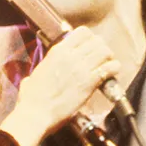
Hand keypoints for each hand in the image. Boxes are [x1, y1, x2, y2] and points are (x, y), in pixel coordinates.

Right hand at [0, 27, 120, 145]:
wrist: (35, 112)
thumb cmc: (31, 98)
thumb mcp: (34, 75)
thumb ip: (43, 71)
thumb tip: (37, 76)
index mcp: (58, 51)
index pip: (83, 32)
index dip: (91, 39)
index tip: (91, 48)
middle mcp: (71, 55)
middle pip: (97, 41)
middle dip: (102, 49)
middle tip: (102, 59)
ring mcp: (81, 68)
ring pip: (105, 52)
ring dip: (109, 58)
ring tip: (108, 66)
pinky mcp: (89, 82)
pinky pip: (109, 68)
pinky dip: (114, 69)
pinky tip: (112, 75)